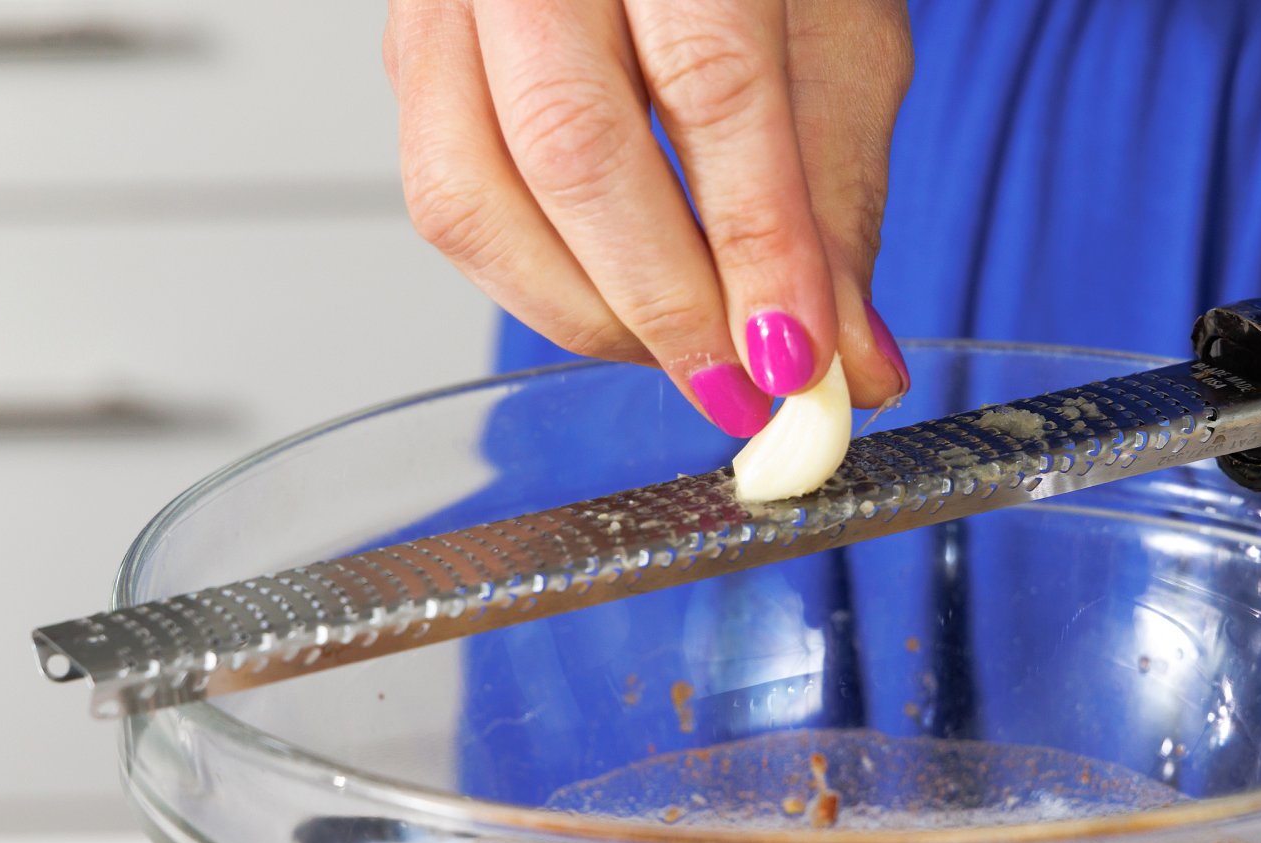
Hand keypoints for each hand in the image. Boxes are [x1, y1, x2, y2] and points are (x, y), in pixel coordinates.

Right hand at [384, 0, 913, 436]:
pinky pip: (449, 204)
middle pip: (570, 149)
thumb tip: (849, 362)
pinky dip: (539, 283)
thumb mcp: (838, 32)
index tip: (796, 360)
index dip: (755, 243)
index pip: (708, 84)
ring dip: (588, 314)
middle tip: (743, 389)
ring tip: (686, 354)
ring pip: (471, 196)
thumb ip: (836, 193)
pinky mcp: (412, 57)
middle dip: (667, 305)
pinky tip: (622, 300)